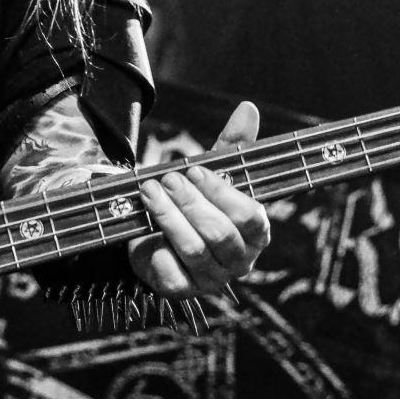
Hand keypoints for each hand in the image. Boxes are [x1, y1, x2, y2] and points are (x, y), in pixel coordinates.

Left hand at [128, 101, 270, 297]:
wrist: (156, 235)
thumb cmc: (195, 202)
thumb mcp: (211, 173)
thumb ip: (232, 145)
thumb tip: (248, 108)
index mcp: (255, 233)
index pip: (250, 218)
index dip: (222, 194)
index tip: (195, 170)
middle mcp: (238, 261)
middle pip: (221, 234)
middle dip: (191, 203)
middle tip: (166, 179)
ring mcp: (210, 279)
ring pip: (194, 250)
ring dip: (168, 217)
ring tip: (149, 191)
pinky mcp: (181, 290)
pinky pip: (171, 272)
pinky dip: (156, 247)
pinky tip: (143, 227)